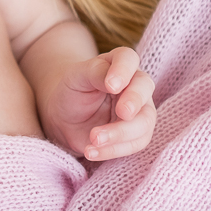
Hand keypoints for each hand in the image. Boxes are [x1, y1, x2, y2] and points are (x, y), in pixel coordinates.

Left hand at [40, 47, 155, 160]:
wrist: (65, 117)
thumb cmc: (72, 90)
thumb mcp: (76, 77)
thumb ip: (95, 73)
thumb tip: (115, 83)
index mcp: (120, 63)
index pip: (128, 59)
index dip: (123, 71)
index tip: (112, 85)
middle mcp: (135, 85)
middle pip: (144, 90)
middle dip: (134, 102)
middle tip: (122, 113)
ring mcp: (140, 111)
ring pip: (143, 123)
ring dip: (119, 134)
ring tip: (93, 139)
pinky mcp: (137, 134)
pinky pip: (133, 144)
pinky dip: (112, 150)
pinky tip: (91, 151)